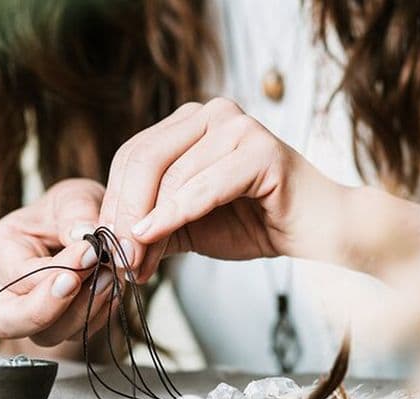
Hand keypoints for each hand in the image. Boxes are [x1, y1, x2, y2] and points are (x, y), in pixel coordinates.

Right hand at [0, 179, 115, 346]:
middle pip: (9, 321)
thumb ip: (76, 212)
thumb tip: (84, 234)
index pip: (17, 274)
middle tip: (86, 282)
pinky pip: (75, 336)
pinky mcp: (59, 326)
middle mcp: (6, 289)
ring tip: (109, 278)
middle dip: (50, 308)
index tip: (91, 251)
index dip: (55, 269)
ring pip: (47, 336)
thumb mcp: (73, 197)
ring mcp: (31, 313)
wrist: (88, 226)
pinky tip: (112, 290)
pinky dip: (97, 317)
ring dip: (82, 312)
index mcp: (0, 251)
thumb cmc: (72, 209)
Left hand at [99, 97, 335, 281]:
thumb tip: (105, 242)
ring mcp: (237, 125)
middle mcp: (211, 114)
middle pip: (143, 159)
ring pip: (170, 176)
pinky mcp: (260, 149)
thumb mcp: (187, 223)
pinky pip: (203, 186)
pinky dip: (173, 215)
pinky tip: (152, 238)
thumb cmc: (255, 223)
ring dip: (146, 225)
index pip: (132, 155)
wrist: (315, 231)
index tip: (104, 247)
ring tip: (138, 263)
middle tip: (116, 257)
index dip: (113, 202)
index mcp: (190, 123)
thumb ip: (150, 224)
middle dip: (123, 213)